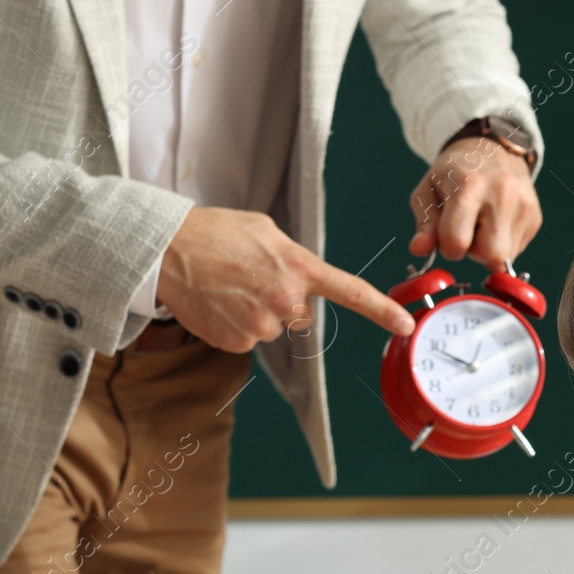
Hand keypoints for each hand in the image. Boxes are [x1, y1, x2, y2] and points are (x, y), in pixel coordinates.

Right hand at [154, 206, 414, 354]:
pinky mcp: (239, 342)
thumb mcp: (264, 230)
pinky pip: (248, 338)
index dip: (382, 310)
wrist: (167, 251)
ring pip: (272, 327)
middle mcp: (287, 300)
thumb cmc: (214, 233)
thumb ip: (293, 256)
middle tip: (247, 277)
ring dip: (255, 312)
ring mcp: (263, 325)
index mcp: (299, 267)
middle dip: (280, 300)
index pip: (352, 292)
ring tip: (228, 287)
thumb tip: (300, 278)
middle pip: (299, 314)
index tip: (405, 325)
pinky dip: (235, 325)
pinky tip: (218, 303)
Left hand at [409, 136, 541, 269]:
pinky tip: (496, 222)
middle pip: (490, 256)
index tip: (448, 233)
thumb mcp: (428, 191)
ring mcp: (524, 206)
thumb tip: (419, 250)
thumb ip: (424, 224)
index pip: (456, 243)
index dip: (448, 246)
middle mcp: (502, 195)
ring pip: (504, 257)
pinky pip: (516, 250)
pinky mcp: (535, 217)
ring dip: (488, 249)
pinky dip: (502, 243)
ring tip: (482, 224)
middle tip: (468, 232)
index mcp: (469, 186)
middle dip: (474, 253)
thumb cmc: (454, 173)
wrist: (492, 148)